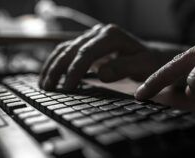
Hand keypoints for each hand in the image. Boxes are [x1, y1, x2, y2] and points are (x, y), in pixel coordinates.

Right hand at [39, 24, 180, 90]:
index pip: (87, 52)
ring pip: (65, 48)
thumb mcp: (143, 65)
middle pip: (72, 49)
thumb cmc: (149, 62)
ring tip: (43, 84)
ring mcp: (92, 36)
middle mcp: (99, 32)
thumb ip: (123, 68)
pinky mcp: (88, 43)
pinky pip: (68, 50)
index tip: (67, 88)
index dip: (75, 70)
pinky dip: (57, 62)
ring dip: (52, 65)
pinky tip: (50, 74)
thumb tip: (101, 74)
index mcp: (112, 35)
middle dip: (58, 69)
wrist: (151, 55)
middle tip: (48, 88)